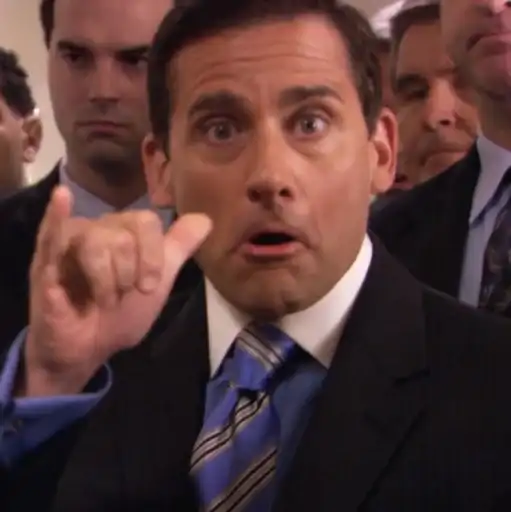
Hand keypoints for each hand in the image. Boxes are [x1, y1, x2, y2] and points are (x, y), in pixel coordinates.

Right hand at [22, 186, 210, 396]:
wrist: (90, 351)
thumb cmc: (122, 314)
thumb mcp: (157, 281)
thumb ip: (178, 248)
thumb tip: (205, 218)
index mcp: (122, 232)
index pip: (145, 221)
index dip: (152, 255)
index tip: (149, 286)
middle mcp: (95, 231)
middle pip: (121, 235)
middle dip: (128, 274)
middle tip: (121, 296)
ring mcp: (67, 246)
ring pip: (96, 243)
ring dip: (106, 282)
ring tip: (103, 301)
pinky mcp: (43, 267)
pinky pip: (50, 236)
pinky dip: (55, 216)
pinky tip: (62, 197)